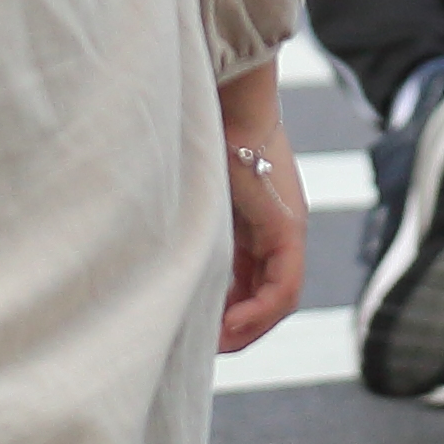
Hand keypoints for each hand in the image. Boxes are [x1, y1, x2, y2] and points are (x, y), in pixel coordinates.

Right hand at [215, 65, 308, 350]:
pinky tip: (231, 326)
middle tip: (203, 348)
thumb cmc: (201, 135)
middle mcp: (281, 227)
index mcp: (259, 220)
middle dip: (237, 327)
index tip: (199, 330)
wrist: (228, 95)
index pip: (254, 282)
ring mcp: (289, 226)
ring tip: (216, 344)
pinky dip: (259, 313)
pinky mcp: (288, 226)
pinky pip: (284, 287)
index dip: (230, 313)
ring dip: (248, 327)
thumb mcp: (195, 195)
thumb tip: (154, 260)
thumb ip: (191, 228)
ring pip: (278, 298)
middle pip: (267, 296)